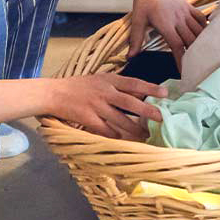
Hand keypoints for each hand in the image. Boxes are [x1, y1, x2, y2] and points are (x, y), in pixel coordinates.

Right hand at [50, 74, 166, 139]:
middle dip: (147, 111)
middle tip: (161, 119)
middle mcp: (104, 92)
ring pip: (120, 120)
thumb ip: (119, 86)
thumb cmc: (78, 86)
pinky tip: (123, 140)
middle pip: (130, 103)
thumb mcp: (100, 79)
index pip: (133, 83)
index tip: (165, 93)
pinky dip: (115, 136)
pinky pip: (106, 130)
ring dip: (134, 129)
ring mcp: (95, 106)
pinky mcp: (87, 119)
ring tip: (145, 135)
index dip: (150, 87)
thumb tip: (141, 93)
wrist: (54, 93)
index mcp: (108, 79)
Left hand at [128, 0, 208, 64]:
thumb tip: (130, 57)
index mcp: (165, 24)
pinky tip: (206, 36)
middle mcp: (178, 19)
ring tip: (204, 55)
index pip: (176, 46)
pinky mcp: (189, 6)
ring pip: (198, 31)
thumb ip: (135, 40)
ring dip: (201, 43)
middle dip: (194, 55)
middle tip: (196, 68)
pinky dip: (205, 28)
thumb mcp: (137, 20)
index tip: (185, 72)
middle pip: (191, 41)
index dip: (181, 60)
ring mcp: (185, 12)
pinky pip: (201, 18)